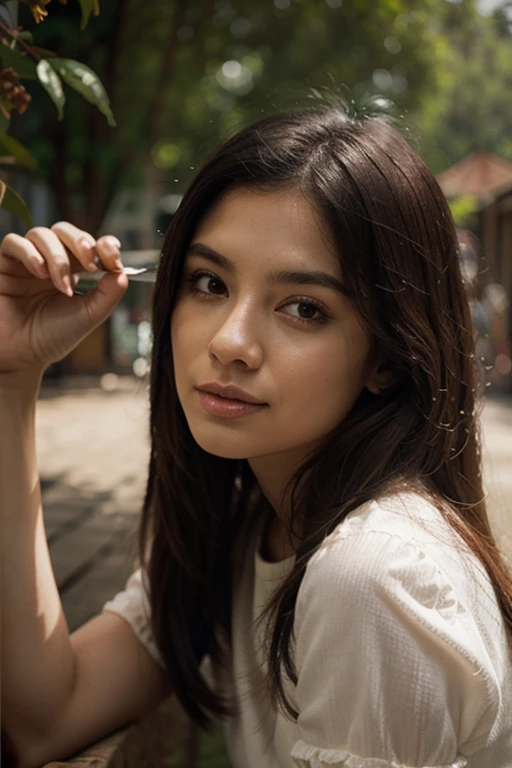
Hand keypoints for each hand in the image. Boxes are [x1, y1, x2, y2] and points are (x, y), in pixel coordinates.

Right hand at [0, 221, 128, 377]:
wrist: (23, 356)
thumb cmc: (53, 337)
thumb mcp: (89, 316)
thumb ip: (108, 294)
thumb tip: (124, 273)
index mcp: (73, 271)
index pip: (88, 245)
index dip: (102, 245)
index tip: (113, 257)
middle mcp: (49, 262)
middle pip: (65, 231)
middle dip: (81, 243)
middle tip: (90, 264)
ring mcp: (27, 262)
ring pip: (42, 234)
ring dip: (57, 256)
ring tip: (61, 284)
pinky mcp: (4, 265)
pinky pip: (13, 242)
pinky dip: (29, 252)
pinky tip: (39, 273)